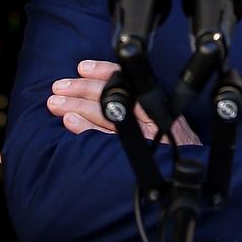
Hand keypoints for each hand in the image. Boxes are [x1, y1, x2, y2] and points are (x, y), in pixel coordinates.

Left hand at [47, 59, 201, 145]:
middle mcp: (150, 116)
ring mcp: (143, 135)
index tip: (82, 68)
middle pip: (114, 95)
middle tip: (59, 87)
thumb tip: (97, 94)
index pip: (128, 80)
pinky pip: (107, 138)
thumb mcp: (157, 119)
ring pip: (107, 114)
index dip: (104, 72)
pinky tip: (71, 122)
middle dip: (83, 89)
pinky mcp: (137, 152)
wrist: (185, 173)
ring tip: (56, 104)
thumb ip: (134, 106)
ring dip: (78, 106)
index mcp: (154, 103)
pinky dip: (87, 129)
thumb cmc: (169, 145)